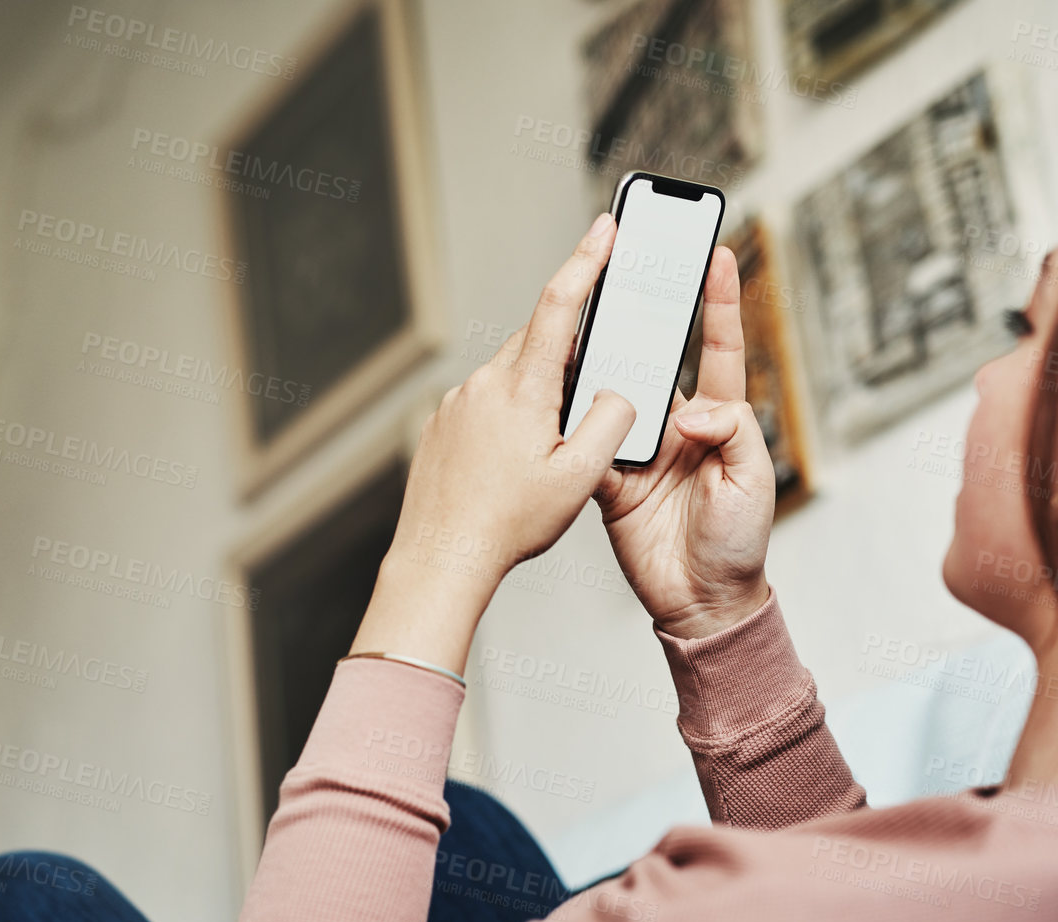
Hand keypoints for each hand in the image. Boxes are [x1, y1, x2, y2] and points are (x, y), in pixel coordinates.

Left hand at [350, 213, 637, 673]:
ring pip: (512, 373)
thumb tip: (617, 391)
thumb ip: (611, 422)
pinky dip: (511, 413)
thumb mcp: (580, 478)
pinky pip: (486, 399)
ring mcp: (457, 402)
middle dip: (571, 350)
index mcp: (522, 390)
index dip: (587, 259)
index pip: (559, 305)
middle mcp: (484, 384)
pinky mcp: (442, 422)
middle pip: (538, 341)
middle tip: (595, 386)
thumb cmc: (507, 525)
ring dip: (540, 390)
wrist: (440, 557)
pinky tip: (516, 459)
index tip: (605, 228)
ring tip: (552, 445)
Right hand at [594, 246, 775, 639]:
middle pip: (654, 362)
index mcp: (720, 419)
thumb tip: (691, 408)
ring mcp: (640, 450)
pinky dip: (574, 427)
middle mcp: (677, 426)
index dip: (718, 301)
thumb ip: (733, 432)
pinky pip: (586, 445)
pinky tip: (562, 397)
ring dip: (600, 369)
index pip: (718, 349)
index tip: (715, 253)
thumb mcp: (754, 481)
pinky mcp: (609, 480)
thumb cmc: (740, 543)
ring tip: (585, 327)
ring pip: (613, 396)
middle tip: (628, 273)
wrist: (702, 601)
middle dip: (642, 318)